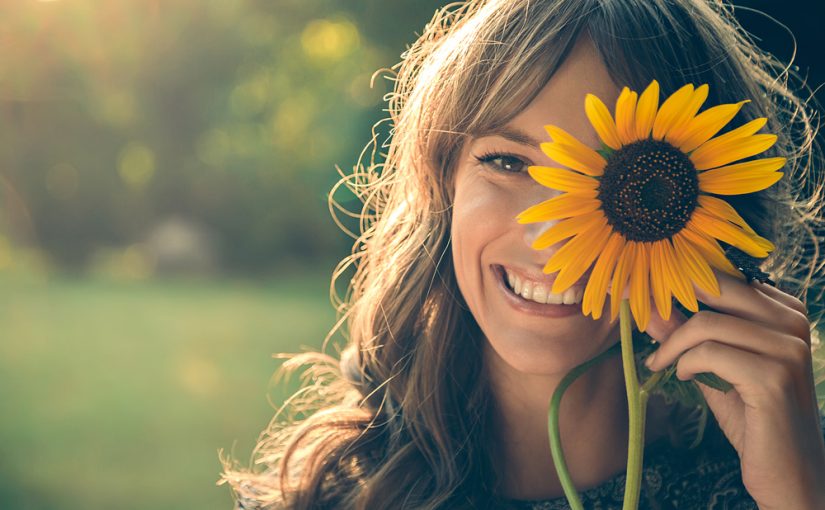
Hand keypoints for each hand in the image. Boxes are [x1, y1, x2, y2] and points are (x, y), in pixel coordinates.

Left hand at [642, 271, 824, 509]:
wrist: (789, 472)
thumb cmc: (753, 417)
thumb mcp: (715, 367)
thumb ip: (687, 335)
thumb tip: (649, 304)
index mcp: (785, 311)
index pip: (723, 277)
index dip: (679, 283)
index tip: (643, 293)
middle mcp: (793, 323)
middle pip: (714, 289)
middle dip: (668, 302)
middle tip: (640, 318)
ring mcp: (788, 349)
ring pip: (706, 324)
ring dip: (672, 345)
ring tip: (660, 363)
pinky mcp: (774, 377)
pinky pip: (710, 354)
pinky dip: (685, 364)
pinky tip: (684, 377)